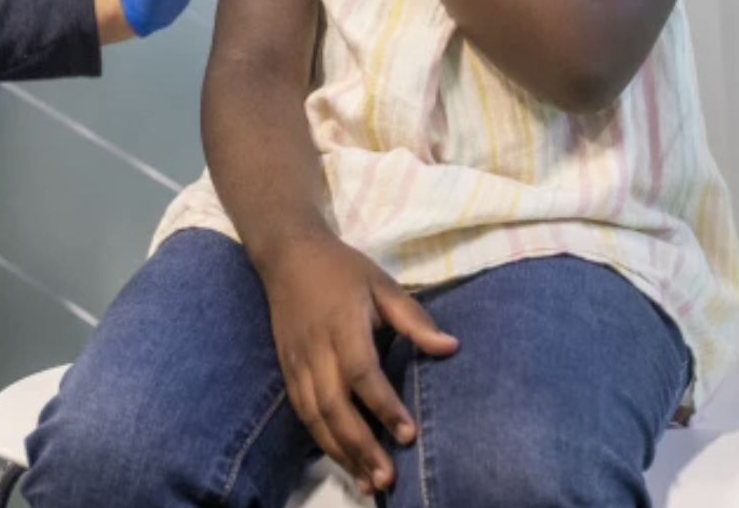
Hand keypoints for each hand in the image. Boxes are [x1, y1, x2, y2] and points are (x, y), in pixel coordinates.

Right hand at [260, 234, 458, 493]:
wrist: (287, 255)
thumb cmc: (343, 269)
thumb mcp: (382, 284)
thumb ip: (414, 319)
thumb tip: (451, 348)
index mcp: (342, 324)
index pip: (361, 371)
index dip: (383, 405)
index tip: (408, 433)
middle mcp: (315, 348)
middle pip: (334, 405)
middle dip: (360, 445)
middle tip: (387, 478)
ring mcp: (296, 362)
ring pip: (315, 417)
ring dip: (341, 453)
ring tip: (368, 483)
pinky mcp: (287, 370)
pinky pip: (302, 413)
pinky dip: (322, 442)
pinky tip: (344, 462)